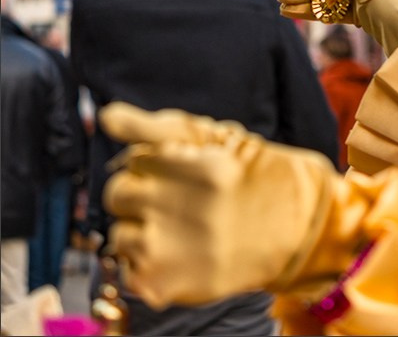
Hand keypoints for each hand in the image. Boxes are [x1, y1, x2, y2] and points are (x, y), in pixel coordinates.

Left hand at [101, 102, 338, 307]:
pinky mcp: (161, 284)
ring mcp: (164, 250)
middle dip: (141, 194)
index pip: (132, 159)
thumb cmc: (244, 174)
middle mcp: (173, 208)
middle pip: (117, 194)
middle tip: (176, 200)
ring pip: (118, 233)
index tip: (179, 171)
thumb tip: (106, 116)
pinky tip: (176, 255)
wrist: (289, 227)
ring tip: (179, 229)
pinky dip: (145, 265)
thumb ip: (152, 126)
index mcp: (187, 166)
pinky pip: (126, 271)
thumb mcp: (209, 136)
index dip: (154, 164)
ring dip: (140, 230)